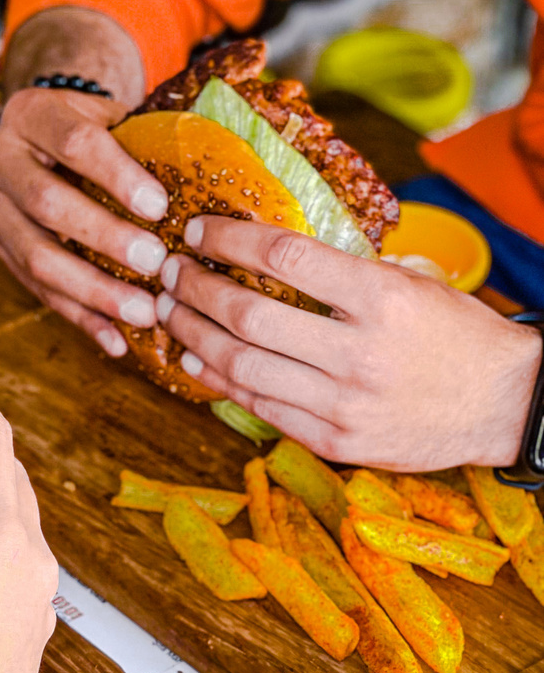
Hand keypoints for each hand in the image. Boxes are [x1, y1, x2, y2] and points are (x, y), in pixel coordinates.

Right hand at [0, 7, 166, 357]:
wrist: (45, 137)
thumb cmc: (100, 127)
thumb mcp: (120, 114)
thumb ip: (159, 130)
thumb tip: (246, 143)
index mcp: (32, 114)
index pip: (72, 141)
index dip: (115, 174)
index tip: (160, 205)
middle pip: (47, 203)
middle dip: (104, 237)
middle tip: (156, 262)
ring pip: (36, 256)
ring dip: (92, 290)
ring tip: (143, 311)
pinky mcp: (0, 250)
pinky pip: (37, 290)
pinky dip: (80, 317)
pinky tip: (116, 339)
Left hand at [157, 216, 541, 470]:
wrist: (504, 403)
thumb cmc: (454, 334)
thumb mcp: (410, 283)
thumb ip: (344, 270)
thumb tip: (263, 248)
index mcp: (382, 298)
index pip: (284, 256)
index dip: (229, 240)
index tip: (197, 231)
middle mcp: (359, 352)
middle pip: (249, 315)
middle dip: (195, 290)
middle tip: (168, 272)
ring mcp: (345, 404)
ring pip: (242, 366)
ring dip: (193, 336)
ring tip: (168, 313)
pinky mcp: (337, 442)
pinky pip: (260, 408)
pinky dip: (219, 383)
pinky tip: (195, 362)